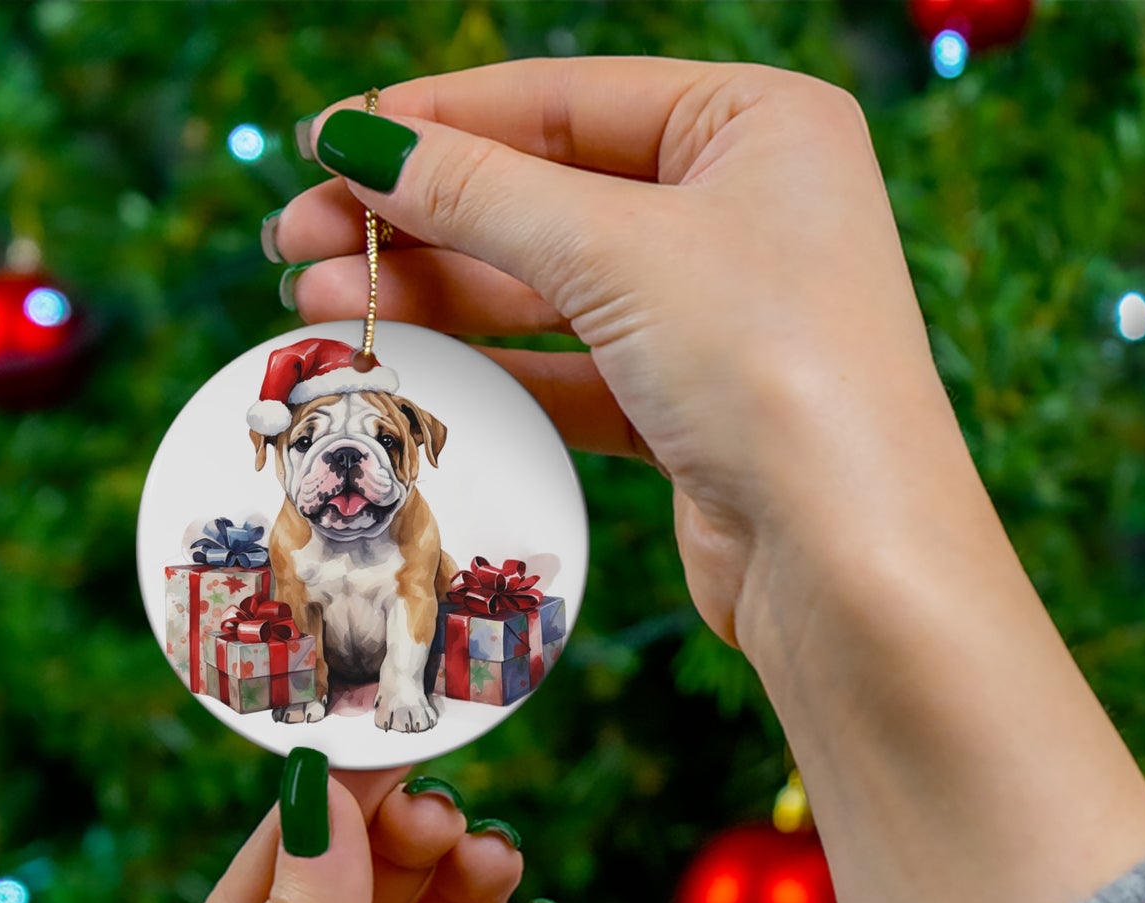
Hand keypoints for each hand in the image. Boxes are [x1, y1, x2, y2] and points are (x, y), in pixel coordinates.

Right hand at [271, 56, 965, 654]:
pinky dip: (491, 368)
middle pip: (547, 194)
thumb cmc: (771, 369)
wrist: (847, 561)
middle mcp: (745, 211)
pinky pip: (572, 370)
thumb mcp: (617, 251)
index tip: (327, 141)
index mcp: (758, 125)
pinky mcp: (692, 408)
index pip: (566, 100)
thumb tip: (361, 141)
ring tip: (318, 304)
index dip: (437, 120)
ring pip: (550, 288)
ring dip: (437, 296)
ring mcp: (719, 315)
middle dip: (418, 218)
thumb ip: (481, 192)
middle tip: (297, 239)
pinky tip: (405, 367)